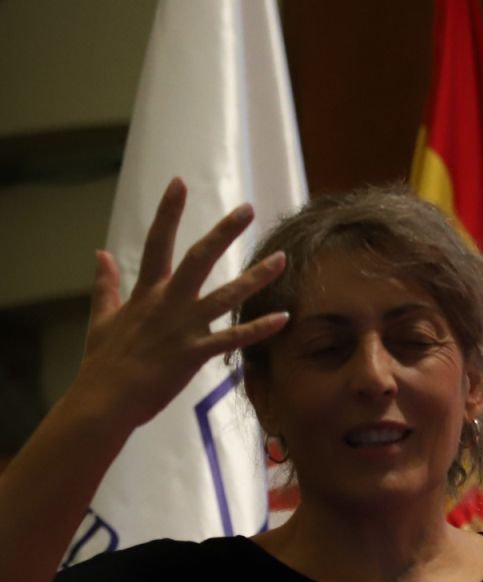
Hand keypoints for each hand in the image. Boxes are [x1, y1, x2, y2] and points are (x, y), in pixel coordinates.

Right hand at [69, 177, 288, 428]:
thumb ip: (105, 284)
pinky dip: (259, 328)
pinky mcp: (194, 354)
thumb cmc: (103, 362)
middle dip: (224, 232)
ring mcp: (183, 327)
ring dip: (256, 277)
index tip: (179, 183)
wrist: (104, 398)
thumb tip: (99, 254)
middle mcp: (167, 303)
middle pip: (200, 258)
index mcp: (146, 292)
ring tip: (282, 259)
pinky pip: (233, 338)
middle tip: (247, 208)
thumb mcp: (102, 318)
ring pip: (226, 295)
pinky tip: (284, 317)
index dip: (169, 211)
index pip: (158, 242)